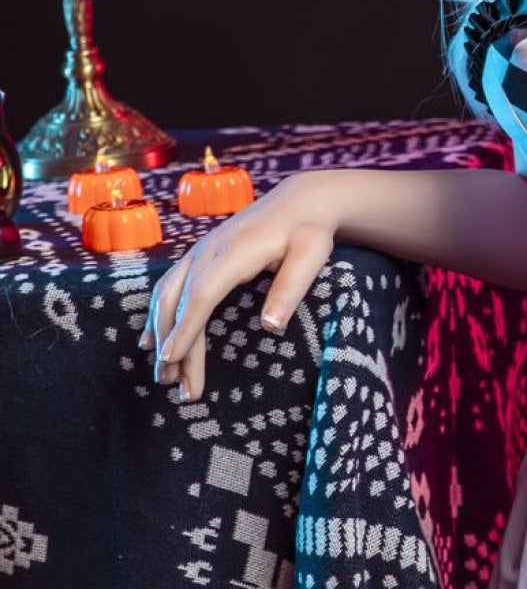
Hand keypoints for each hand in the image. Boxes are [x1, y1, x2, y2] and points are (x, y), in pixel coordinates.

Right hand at [138, 173, 335, 402]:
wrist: (299, 201)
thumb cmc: (309, 230)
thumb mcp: (312, 256)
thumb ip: (291, 289)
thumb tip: (271, 327)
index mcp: (234, 253)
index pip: (201, 295)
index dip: (185, 329)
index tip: (172, 361)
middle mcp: (208, 251)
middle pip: (179, 302)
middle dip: (172, 345)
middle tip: (174, 387)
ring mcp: (200, 252)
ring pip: (167, 296)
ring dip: (161, 335)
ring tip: (165, 376)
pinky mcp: (199, 256)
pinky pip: (169, 287)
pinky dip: (159, 315)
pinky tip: (153, 341)